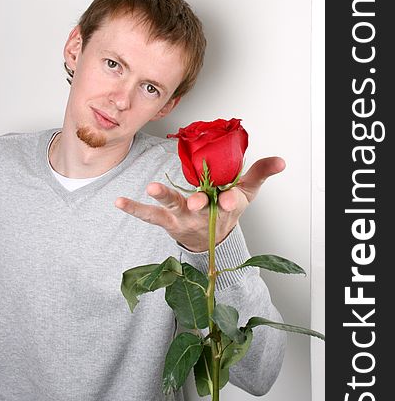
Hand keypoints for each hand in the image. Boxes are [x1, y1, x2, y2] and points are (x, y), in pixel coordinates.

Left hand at [114, 156, 285, 252]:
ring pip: (172, 209)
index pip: (232, 203)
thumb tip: (280, 160)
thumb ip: (260, 173)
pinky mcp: (167, 220)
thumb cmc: (226, 211)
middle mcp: (203, 214)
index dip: (231, 202)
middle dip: (198, 204)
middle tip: (196, 202)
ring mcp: (183, 218)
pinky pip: (149, 215)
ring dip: (163, 198)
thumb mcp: (247, 193)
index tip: (231, 201)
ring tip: (151, 188)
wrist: (209, 240)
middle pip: (201, 208)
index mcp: (225, 207)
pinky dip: (134, 209)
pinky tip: (119, 202)